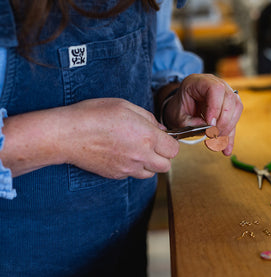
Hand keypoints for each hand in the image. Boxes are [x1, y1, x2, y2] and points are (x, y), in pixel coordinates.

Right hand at [1, 98, 178, 178]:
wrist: (68, 134)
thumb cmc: (94, 115)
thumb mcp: (125, 106)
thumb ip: (148, 118)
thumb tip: (160, 130)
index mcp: (147, 137)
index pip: (173, 150)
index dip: (170, 142)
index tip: (162, 137)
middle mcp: (140, 156)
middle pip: (166, 166)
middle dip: (162, 156)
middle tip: (151, 145)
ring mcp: (128, 168)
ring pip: (150, 173)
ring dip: (149, 164)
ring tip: (136, 150)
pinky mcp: (116, 175)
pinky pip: (132, 175)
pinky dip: (132, 167)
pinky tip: (120, 154)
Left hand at [163, 74, 242, 155]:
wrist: (181, 107)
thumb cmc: (178, 108)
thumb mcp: (178, 116)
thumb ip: (190, 123)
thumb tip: (209, 129)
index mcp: (199, 82)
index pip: (215, 89)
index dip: (216, 107)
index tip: (210, 124)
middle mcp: (216, 84)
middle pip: (230, 98)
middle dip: (224, 120)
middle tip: (214, 135)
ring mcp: (225, 92)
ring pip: (236, 107)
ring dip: (229, 127)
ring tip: (218, 141)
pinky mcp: (229, 105)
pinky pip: (235, 118)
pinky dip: (230, 134)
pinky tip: (226, 148)